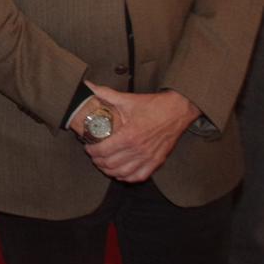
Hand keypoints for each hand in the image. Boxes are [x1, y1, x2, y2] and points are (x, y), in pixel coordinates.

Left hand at [81, 82, 200, 182]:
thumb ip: (105, 94)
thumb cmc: (151, 105)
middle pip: (111, 164)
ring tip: (103, 164)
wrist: (177, 111)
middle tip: (93, 155)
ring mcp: (149, 157)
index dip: (92, 151)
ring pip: (123, 173)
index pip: (103, 151)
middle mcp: (138, 149)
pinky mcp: (157, 161)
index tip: (88, 147)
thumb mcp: (127, 99)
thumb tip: (87, 85)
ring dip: (110, 171)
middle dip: (98, 161)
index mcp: (129, 135)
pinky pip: (140, 176)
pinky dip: (127, 177)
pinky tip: (120, 173)